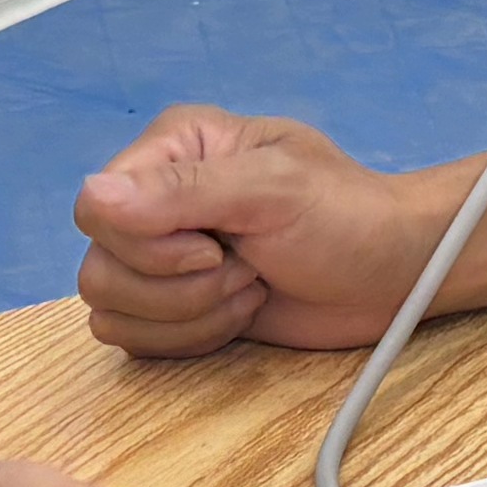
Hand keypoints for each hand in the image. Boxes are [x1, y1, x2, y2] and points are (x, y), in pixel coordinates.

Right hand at [71, 108, 450, 358]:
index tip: (215, 248)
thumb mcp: (274, 189)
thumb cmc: (348, 216)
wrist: (391, 274)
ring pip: (110, 308)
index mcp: (174, 148)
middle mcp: (157, 198)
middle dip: (180, 287)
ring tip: (250, 288)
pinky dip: (191, 339)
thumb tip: (95, 194)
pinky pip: (136, 339)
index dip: (149, 246)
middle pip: (100, 266)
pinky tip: (242, 312)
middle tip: (247, 268)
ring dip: (190, 315)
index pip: (97, 208)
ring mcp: (162, 256)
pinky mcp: (174, 305)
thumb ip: (183, 190)